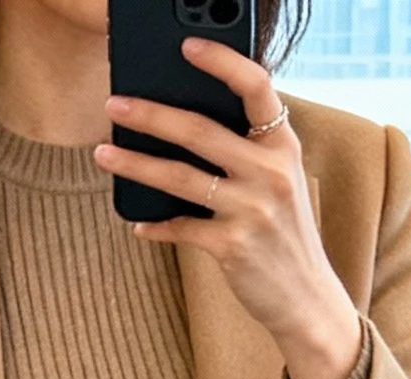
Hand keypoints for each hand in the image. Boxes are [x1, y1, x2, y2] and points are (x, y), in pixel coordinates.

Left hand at [95, 39, 362, 378]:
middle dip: (151, 114)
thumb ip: (247, 151)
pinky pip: (182, 228)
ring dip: (136, 164)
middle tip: (115, 104)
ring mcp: (252, 210)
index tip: (187, 47)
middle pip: (201, 130)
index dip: (221, 62)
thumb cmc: (284, 234)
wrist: (306, 298)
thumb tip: (183, 125)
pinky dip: (157, 225)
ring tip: (104, 153)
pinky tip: (138, 224)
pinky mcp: (233, 246)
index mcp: (282, 145)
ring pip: (181, 177)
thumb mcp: (279, 182)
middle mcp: (270, 172)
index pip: (256, 87)